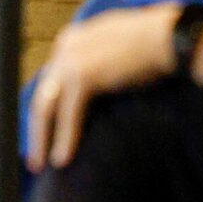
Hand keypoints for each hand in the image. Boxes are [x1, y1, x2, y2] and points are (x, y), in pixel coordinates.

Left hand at [26, 3, 179, 171]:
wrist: (168, 38)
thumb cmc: (152, 45)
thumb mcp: (115, 49)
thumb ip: (99, 63)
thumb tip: (93, 87)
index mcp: (72, 39)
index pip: (50, 79)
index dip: (47, 108)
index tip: (44, 131)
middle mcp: (66, 46)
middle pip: (43, 94)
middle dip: (38, 128)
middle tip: (35, 156)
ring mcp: (72, 59)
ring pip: (47, 106)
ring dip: (42, 138)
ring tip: (42, 163)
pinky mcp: (83, 75)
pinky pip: (69, 114)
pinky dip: (65, 138)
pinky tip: (62, 158)